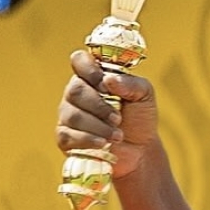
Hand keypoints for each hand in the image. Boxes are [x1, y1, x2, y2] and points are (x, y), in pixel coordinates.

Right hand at [55, 49, 158, 179]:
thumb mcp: (145, 95)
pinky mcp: (65, 137)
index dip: (88, 69)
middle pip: (75, 91)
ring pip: (73, 115)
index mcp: (94, 77)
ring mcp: (68, 114)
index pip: (79, 60)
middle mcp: (77, 93)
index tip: (105, 85)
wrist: (140, 149)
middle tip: (118, 118)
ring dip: (98, 126)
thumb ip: (132, 83)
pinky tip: (103, 143)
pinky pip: (68, 136)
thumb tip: (109, 79)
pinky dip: (88, 140)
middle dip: (99, 106)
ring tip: (118, 135)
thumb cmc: (140, 117)